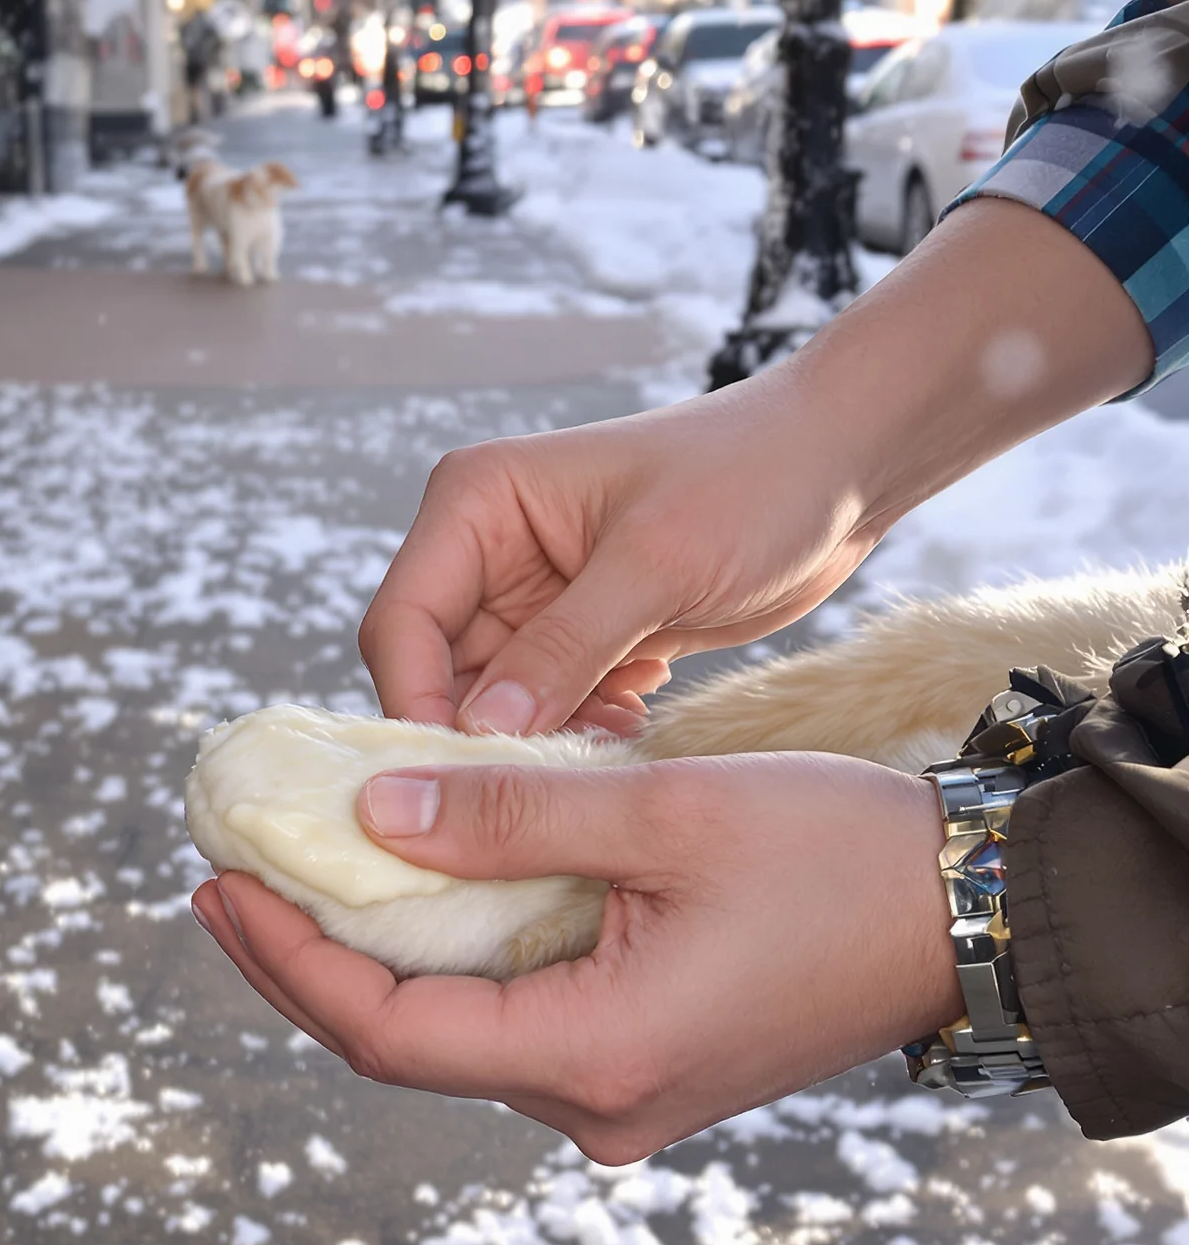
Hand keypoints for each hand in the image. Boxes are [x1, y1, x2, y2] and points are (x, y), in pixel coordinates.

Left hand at [189, 752, 958, 1163]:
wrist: (965, 913)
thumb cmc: (833, 853)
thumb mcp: (662, 813)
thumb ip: (509, 818)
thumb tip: (369, 816)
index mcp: (598, 1054)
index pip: (389, 1032)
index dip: (289, 964)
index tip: (218, 890)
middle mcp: (597, 1102)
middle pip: (404, 1044)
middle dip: (303, 964)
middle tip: (221, 882)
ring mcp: (620, 1094)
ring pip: (450, 1035)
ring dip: (366, 961)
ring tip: (284, 881)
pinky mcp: (637, 1063)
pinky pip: (504, 1022)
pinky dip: (439, 961)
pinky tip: (393, 898)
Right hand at [358, 388, 878, 736]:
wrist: (841, 467)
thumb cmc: (752, 478)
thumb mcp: (657, 564)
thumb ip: (563, 647)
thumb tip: (481, 731)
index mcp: (475, 503)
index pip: (403, 622)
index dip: (415, 703)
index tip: (458, 778)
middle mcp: (484, 548)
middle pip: (434, 671)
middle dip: (482, 732)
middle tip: (548, 777)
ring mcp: (528, 595)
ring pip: (488, 700)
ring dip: (537, 737)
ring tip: (612, 736)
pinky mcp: (575, 633)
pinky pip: (542, 705)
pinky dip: (576, 729)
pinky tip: (632, 722)